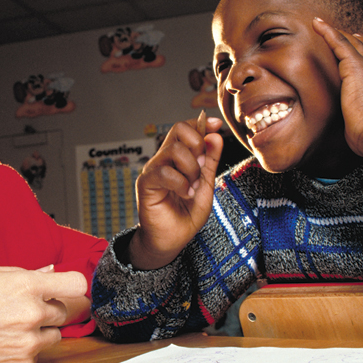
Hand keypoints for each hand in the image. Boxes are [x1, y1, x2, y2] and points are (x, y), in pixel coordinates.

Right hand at [0, 264, 86, 362]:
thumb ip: (18, 272)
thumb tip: (47, 272)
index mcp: (25, 285)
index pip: (76, 284)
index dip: (72, 286)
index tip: (65, 289)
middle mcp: (32, 314)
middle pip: (64, 311)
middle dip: (47, 309)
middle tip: (21, 310)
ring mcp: (29, 342)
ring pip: (54, 335)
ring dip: (39, 331)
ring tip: (9, 329)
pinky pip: (37, 356)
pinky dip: (24, 351)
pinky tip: (0, 346)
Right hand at [128, 112, 223, 269]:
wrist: (173, 239)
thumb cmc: (186, 214)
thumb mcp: (206, 184)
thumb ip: (210, 161)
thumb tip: (215, 135)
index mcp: (176, 158)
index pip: (183, 128)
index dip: (200, 123)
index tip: (216, 125)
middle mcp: (163, 160)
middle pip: (178, 131)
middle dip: (197, 147)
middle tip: (200, 170)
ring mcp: (153, 170)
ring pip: (174, 150)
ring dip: (191, 169)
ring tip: (192, 188)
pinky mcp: (146, 184)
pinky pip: (165, 172)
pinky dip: (181, 183)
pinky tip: (185, 194)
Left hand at [312, 17, 362, 165]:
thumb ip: (359, 124)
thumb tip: (356, 138)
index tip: (357, 45)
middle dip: (352, 39)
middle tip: (341, 32)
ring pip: (351, 43)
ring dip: (337, 32)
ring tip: (321, 25)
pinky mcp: (354, 66)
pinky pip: (339, 43)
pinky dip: (328, 31)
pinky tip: (317, 24)